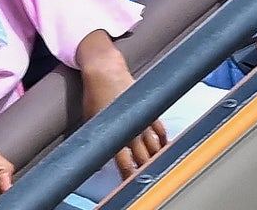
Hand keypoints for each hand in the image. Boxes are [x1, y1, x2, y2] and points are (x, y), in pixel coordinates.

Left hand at [80, 53, 166, 178]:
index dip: (129, 176)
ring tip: (159, 168)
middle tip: (148, 179)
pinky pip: (161, 131)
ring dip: (157, 158)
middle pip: (144, 158)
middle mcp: (132, 131)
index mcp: (116, 135)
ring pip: (155, 148)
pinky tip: (164, 148)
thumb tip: (96, 162)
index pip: (125, 164)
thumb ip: (97, 142)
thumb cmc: (94, 96)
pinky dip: (164, 142)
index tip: (131, 185)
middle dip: (146, 170)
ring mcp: (143, 121)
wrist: (105, 71)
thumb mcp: (91, 122)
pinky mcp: (150, 111)